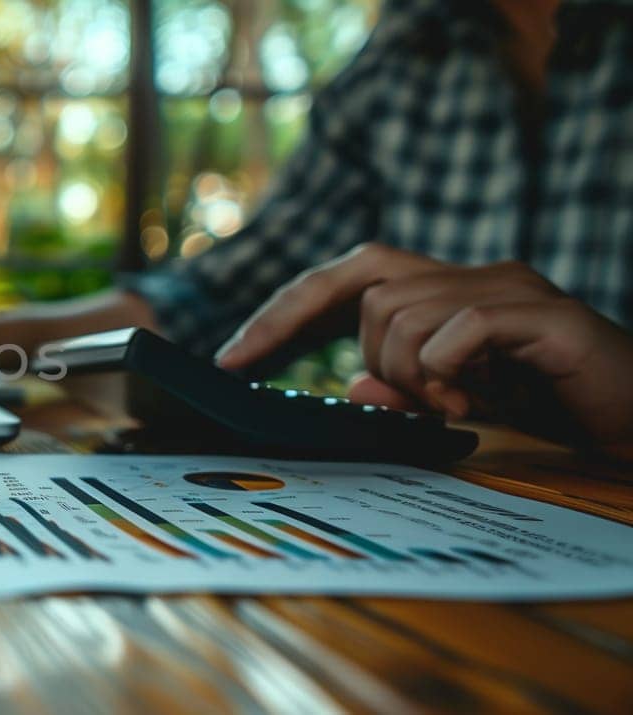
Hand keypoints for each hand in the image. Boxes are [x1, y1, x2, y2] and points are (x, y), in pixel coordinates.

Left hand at [216, 243, 632, 452]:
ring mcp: (508, 288)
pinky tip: (474, 401)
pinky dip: (448, 370)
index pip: (345, 279)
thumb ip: (404, 394)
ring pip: (400, 312)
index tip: (229, 358)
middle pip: (366, 286)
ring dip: (407, 373)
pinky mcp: (544, 314)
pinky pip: (459, 326)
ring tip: (452, 406)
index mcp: (443, 294)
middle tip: (328, 384)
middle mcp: (470, 276)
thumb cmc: (551, 412)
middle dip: (326, 334)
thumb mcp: (457, 411)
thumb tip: (354, 387)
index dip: (283, 312)